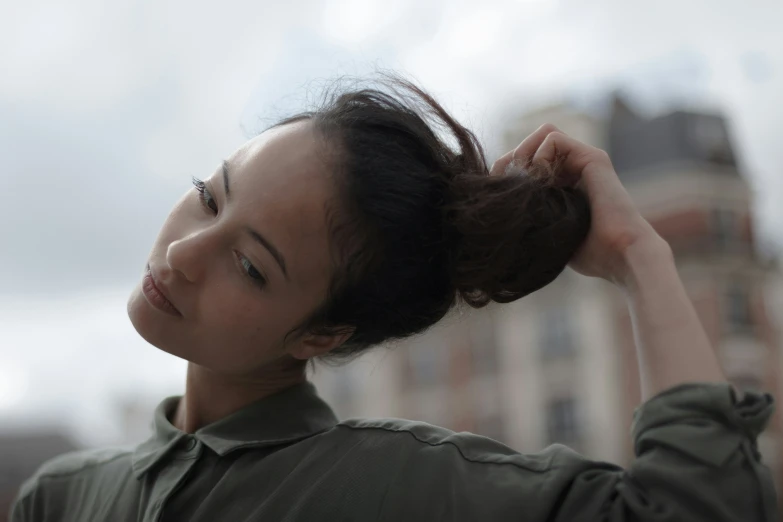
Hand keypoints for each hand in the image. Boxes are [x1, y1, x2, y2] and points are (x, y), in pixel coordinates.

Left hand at [490, 124, 665, 285]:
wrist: (620, 255)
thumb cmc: (589, 253)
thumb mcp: (549, 231)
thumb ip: (531, 214)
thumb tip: (500, 208)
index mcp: (564, 185)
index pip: (526, 163)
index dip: (506, 173)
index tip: (499, 194)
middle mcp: (574, 169)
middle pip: (531, 146)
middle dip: (512, 162)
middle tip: (506, 186)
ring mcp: (584, 161)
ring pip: (542, 135)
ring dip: (524, 153)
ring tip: (522, 181)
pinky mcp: (592, 157)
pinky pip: (554, 137)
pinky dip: (539, 154)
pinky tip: (540, 180)